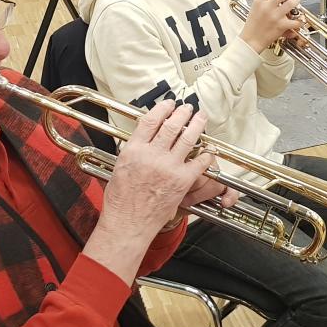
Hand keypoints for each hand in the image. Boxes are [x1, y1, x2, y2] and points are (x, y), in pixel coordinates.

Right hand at [102, 102, 218, 235]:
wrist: (128, 223)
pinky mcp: (182, 181)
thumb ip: (132, 150)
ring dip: (196, 124)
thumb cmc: (121, 200)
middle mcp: (151, 155)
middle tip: (188, 108)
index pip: (150, 120)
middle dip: (182, 112)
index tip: (168, 104)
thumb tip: (142, 136)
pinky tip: (208, 148)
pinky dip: (205, 153)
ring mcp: (168, 167)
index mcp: (134, 150)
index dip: (162, 108)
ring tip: (201, 117)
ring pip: (187, 138)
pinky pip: (199, 162)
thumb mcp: (119, 167)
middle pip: (171, 125)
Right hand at [239, 0, 302, 52]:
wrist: (251, 40)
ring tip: (297, 0)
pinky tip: (297, 20)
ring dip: (296, 0)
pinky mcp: (280, 26)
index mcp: (259, 1)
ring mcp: (274, 16)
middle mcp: (267, 7)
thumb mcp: (255, 7)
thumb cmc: (253, 26)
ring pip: (290, 4)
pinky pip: (294, 21)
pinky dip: (298, 21)